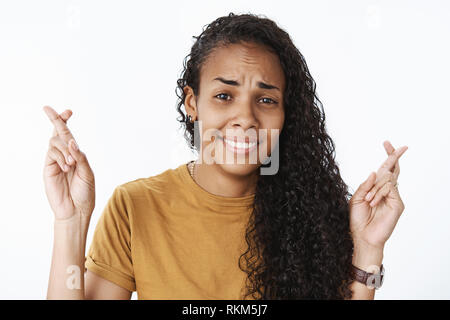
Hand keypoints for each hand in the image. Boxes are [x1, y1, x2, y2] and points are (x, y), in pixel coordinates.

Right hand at [43, 106, 94, 220]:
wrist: (76, 210)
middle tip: (48, 109)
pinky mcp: (48, 168)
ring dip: (65, 149)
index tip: (68, 110)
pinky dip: (60, 156)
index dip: (66, 122)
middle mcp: (65, 156)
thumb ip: (80, 157)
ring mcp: (55, 161)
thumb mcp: (87, 173)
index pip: (69, 136)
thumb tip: (72, 141)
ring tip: (71, 165)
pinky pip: (51, 153)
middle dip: (55, 119)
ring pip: (55, 142)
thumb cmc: (85, 193)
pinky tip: (66, 167)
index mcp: (76, 155)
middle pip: (58, 133)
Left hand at [349, 141, 407, 249]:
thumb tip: (375, 171)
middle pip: (393, 169)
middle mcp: (387, 191)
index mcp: (377, 188)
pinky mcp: (398, 204)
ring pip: (387, 179)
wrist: (362, 236)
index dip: (387, 156)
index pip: (385, 169)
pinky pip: (389, 189)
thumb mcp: (356, 198)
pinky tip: (373, 202)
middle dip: (392, 155)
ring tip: (368, 201)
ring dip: (374, 188)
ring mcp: (394, 197)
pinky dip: (378, 193)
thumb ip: (365, 185)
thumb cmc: (358, 219)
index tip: (386, 143)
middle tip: (389, 143)